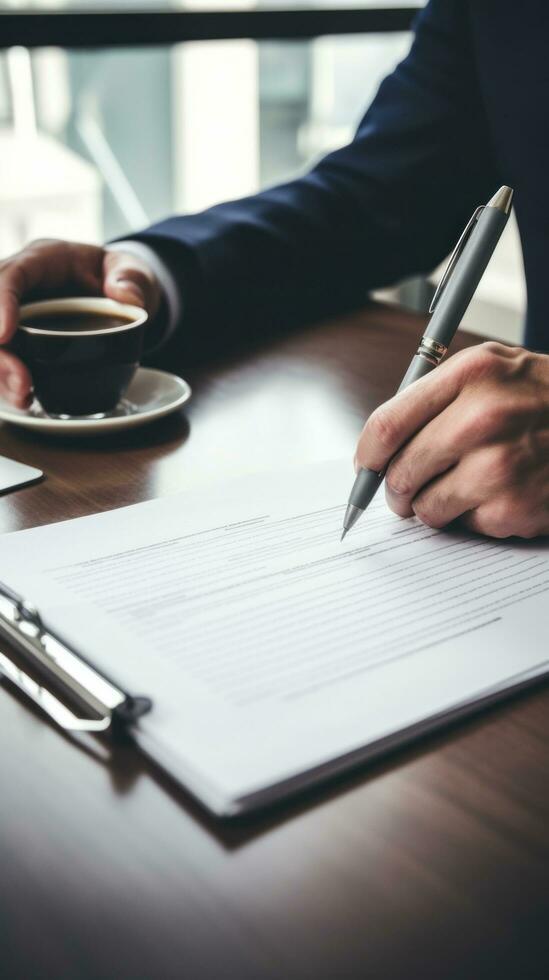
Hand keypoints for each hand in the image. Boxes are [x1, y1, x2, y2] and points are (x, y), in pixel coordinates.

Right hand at [0, 239, 160, 407]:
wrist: (119, 291)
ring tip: (24, 397)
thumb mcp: (134, 269)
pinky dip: (9, 381)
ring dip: (2, 372)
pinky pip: (8, 358)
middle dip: (0, 351)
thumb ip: (132, 278)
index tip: (5, 336)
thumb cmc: (120, 275)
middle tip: (23, 382)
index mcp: (44, 260)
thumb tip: (127, 297)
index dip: (2, 303)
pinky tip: (26, 399)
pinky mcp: (23, 339)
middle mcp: (23, 286)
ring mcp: (19, 313)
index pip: (13, 275)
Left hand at [355, 342, 548, 538]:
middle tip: (406, 490)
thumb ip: (435, 395)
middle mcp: (482, 419)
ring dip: (434, 506)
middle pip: (400, 472)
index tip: (367, 467)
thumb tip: (380, 443)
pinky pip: (462, 527)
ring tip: (463, 488)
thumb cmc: (546, 398)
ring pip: (424, 508)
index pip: (387, 425)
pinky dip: (473, 519)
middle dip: (396, 488)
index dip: (368, 455)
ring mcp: (498, 467)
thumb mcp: (495, 368)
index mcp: (471, 376)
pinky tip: (499, 495)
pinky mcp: (513, 507)